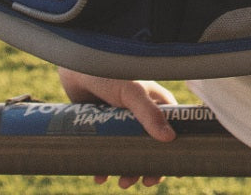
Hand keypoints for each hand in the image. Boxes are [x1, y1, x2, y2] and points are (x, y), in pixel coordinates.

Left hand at [58, 67, 176, 187]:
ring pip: (129, 151)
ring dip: (128, 169)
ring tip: (122, 183)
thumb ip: (149, 113)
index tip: (174, 170)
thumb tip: (169, 139)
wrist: (76, 68)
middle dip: (149, 165)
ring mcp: (121, 121)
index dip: (173, 149)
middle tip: (144, 181)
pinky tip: (101, 176)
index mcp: (155, 102)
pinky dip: (106, 165)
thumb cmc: (109, 72)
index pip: (171, 128)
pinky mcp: (102, 127)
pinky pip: (107, 151)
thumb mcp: (132, 92)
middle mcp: (141, 113)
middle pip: (151, 145)